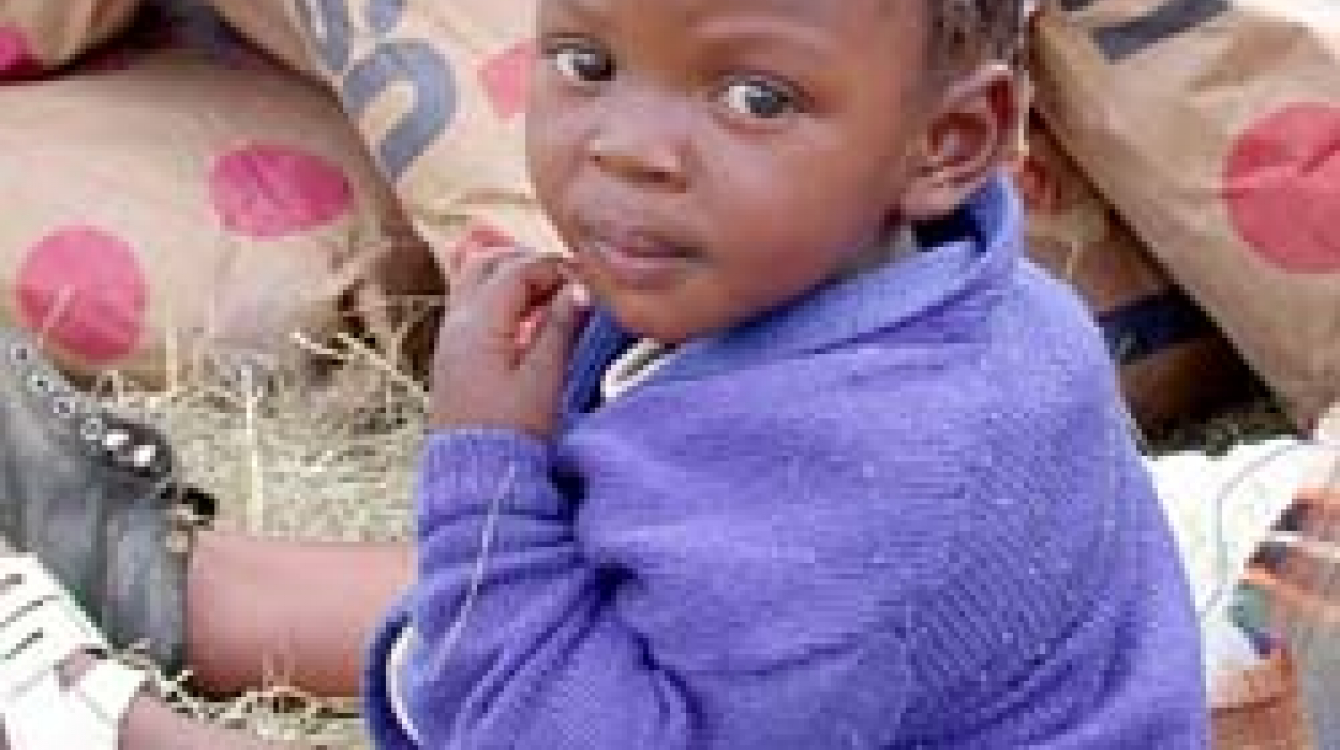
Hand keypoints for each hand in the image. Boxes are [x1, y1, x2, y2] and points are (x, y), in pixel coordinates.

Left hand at [429, 249, 587, 438]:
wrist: (478, 472)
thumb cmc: (512, 429)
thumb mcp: (544, 378)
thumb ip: (560, 327)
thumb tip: (581, 288)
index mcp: (479, 325)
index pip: (516, 270)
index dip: (553, 267)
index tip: (584, 277)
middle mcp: (457, 322)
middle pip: (487, 263)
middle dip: (528, 262)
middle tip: (565, 279)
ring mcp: (450, 335)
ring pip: (474, 279)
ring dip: (511, 275)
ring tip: (548, 292)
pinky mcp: (453, 351)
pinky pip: (471, 303)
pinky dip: (498, 295)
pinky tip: (525, 312)